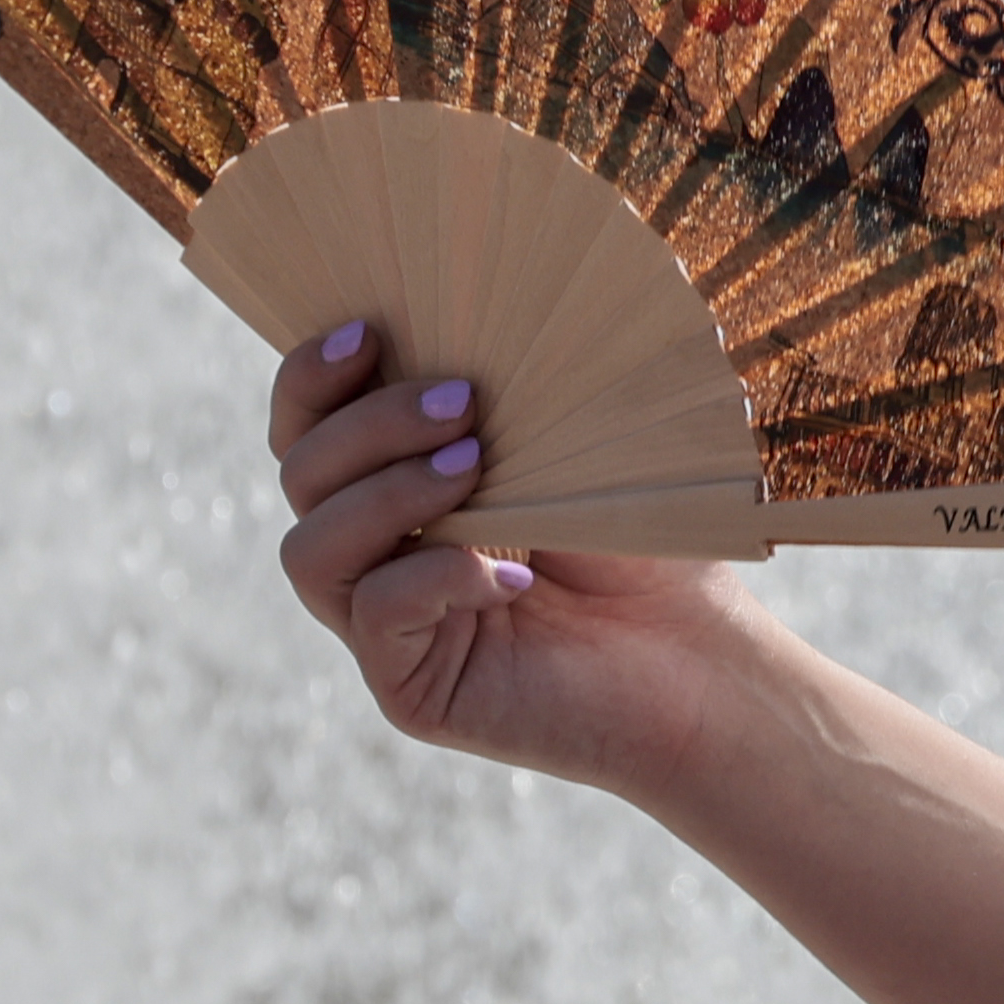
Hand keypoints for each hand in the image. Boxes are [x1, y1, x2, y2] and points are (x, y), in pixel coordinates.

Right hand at [266, 319, 771, 801]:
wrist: (703, 658)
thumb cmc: (646, 539)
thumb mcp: (569, 442)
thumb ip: (502, 390)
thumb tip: (460, 314)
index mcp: (398, 481)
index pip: (306, 424)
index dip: (313, 376)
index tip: (369, 330)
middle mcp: (376, 551)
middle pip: (299, 474)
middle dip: (368, 425)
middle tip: (465, 403)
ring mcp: (385, 624)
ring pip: (310, 550)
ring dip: (383, 495)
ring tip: (476, 470)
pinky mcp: (410, 688)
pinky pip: (374, 617)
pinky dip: (434, 577)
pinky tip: (514, 575)